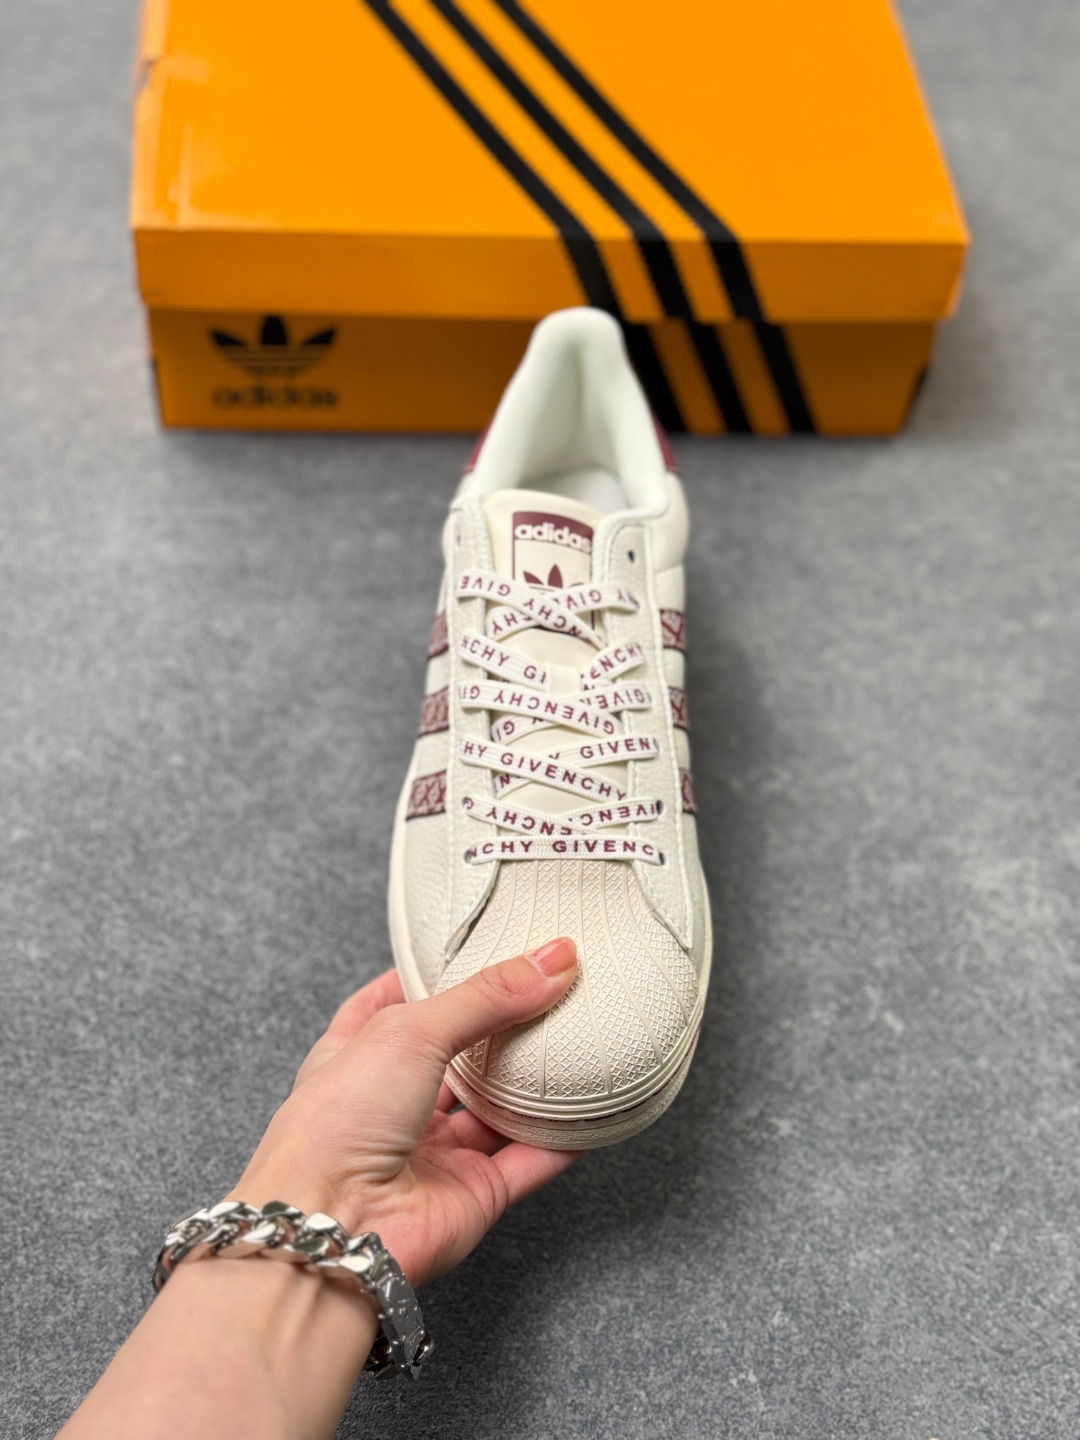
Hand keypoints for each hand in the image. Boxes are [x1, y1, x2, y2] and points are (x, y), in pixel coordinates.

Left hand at [229, 937, 579, 1286]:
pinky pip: (531, 1159)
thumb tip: (550, 959)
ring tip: (581, 1032)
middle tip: (549, 986)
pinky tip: (594, 1108)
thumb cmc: (334, 1127)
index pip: (396, 1002)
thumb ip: (485, 995)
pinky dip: (565, 1137)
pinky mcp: (474, 1193)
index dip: (435, 975)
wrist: (334, 1229)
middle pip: (460, 1053)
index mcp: (358, 1054)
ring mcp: (435, 1150)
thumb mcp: (409, 1030)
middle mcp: (395, 1102)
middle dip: (502, 1023)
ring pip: (500, 1106)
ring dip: (538, 1077)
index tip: (481, 946)